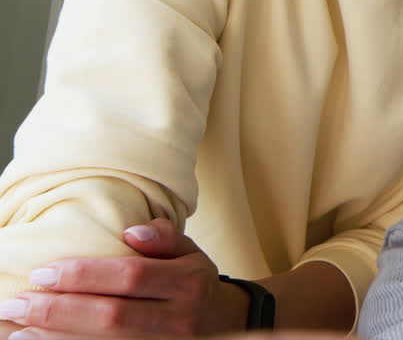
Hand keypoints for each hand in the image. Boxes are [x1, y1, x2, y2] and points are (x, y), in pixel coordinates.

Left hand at [0, 219, 248, 337]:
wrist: (224, 324)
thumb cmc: (194, 283)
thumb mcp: (191, 252)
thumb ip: (165, 238)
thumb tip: (132, 232)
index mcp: (189, 284)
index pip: (131, 277)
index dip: (86, 275)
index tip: (43, 271)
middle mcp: (180, 319)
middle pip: (113, 316)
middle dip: (60, 310)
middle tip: (18, 302)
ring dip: (57, 337)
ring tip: (19, 328)